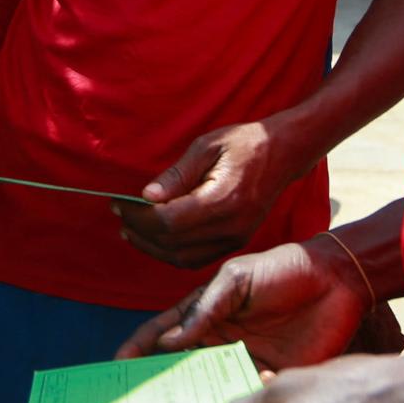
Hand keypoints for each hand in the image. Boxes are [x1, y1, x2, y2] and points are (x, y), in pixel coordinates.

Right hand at [115, 238, 368, 371]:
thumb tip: (169, 341)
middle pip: (180, 369)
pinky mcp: (271, 378)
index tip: (117, 368)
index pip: (163, 335)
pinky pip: (245, 397)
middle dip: (159, 386)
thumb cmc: (284, 270)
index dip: (138, 350)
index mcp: (205, 315)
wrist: (339, 281)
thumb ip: (205, 306)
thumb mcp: (237, 278)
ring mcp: (243, 362)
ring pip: (210, 389)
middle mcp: (219, 343)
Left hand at [126, 120, 299, 268]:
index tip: (120, 204)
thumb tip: (147, 197)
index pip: (169, 221)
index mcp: (222, 200)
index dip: (139, 217)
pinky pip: (197, 259)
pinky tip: (156, 239)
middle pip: (172, 242)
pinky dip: (172, 253)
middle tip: (121, 216)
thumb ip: (177, 175)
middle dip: (140, 232)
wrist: (284, 153)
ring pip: (183, 258)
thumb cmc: (244, 143)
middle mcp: (230, 226)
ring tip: (131, 231)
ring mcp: (235, 238)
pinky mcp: (236, 241)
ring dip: (153, 248)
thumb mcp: (207, 146)